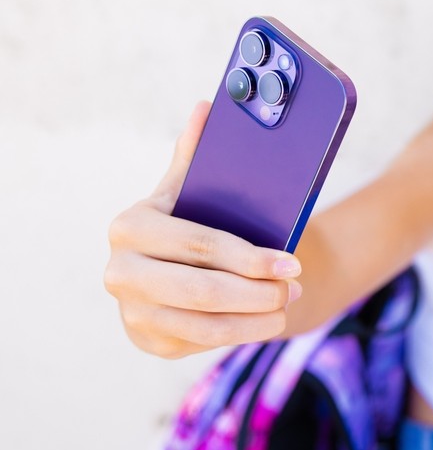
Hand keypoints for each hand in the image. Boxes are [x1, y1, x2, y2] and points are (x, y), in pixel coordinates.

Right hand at [104, 102, 301, 358]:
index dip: (251, 258)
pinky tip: (265, 322)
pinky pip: (201, 343)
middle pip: (202, 291)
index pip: (201, 246)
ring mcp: (131, 310)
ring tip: (287, 304)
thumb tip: (207, 107)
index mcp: (131, 225)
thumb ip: (197, 154)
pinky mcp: (147, 340)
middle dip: (257, 292)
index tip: (293, 264)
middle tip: (294, 287)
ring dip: (255, 319)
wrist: (180, 269)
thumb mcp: (193, 188)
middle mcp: (120, 271)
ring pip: (205, 324)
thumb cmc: (196, 220)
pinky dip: (239, 334)